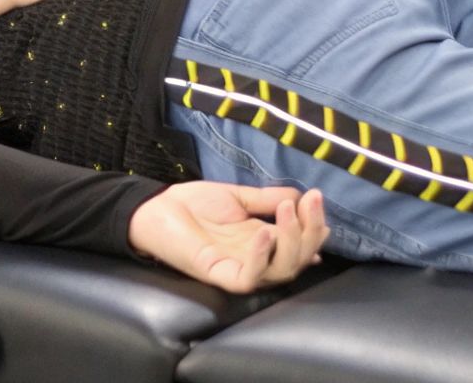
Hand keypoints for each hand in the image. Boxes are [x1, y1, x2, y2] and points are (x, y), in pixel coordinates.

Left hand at [128, 183, 327, 293]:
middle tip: (310, 201)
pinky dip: (261, 257)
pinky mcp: (221, 275)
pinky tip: (264, 233)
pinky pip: (250, 277)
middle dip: (310, 231)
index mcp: (263, 240)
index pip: (301, 241)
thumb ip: (267, 198)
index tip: (316, 197)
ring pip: (282, 271)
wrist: (156, 208)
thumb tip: (300, 195)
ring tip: (288, 211)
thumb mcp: (237, 197)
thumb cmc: (193, 204)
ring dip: (292, 241)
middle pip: (299, 259)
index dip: (314, 223)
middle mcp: (258, 258)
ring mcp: (241, 268)